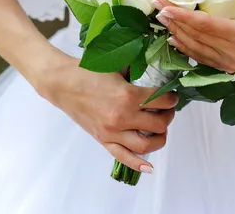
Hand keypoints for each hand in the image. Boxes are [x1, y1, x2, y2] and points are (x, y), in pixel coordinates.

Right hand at [36, 55, 177, 173]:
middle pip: (158, 125)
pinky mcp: (103, 139)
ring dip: (159, 139)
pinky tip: (149, 167)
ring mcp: (112, 131)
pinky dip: (138, 164)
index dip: (172, 98)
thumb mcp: (118, 66)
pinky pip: (123, 157)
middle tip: (168, 110)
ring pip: (146, 145)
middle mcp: (122, 117)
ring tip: (160, 130)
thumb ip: (138, 71)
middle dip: (168, 117)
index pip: (162, 101)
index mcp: (128, 96)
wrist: (62, 82)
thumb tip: (157, 70)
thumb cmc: (88, 71)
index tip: (172, 96)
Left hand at [153, 0, 234, 73]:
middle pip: (197, 37)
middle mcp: (234, 54)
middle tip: (156, 6)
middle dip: (174, 22)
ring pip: (196, 49)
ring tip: (160, 20)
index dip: (185, 17)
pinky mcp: (228, 67)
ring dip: (176, 34)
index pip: (208, 26)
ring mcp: (230, 63)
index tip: (166, 6)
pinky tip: (174, 39)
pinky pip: (201, 58)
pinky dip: (186, 48)